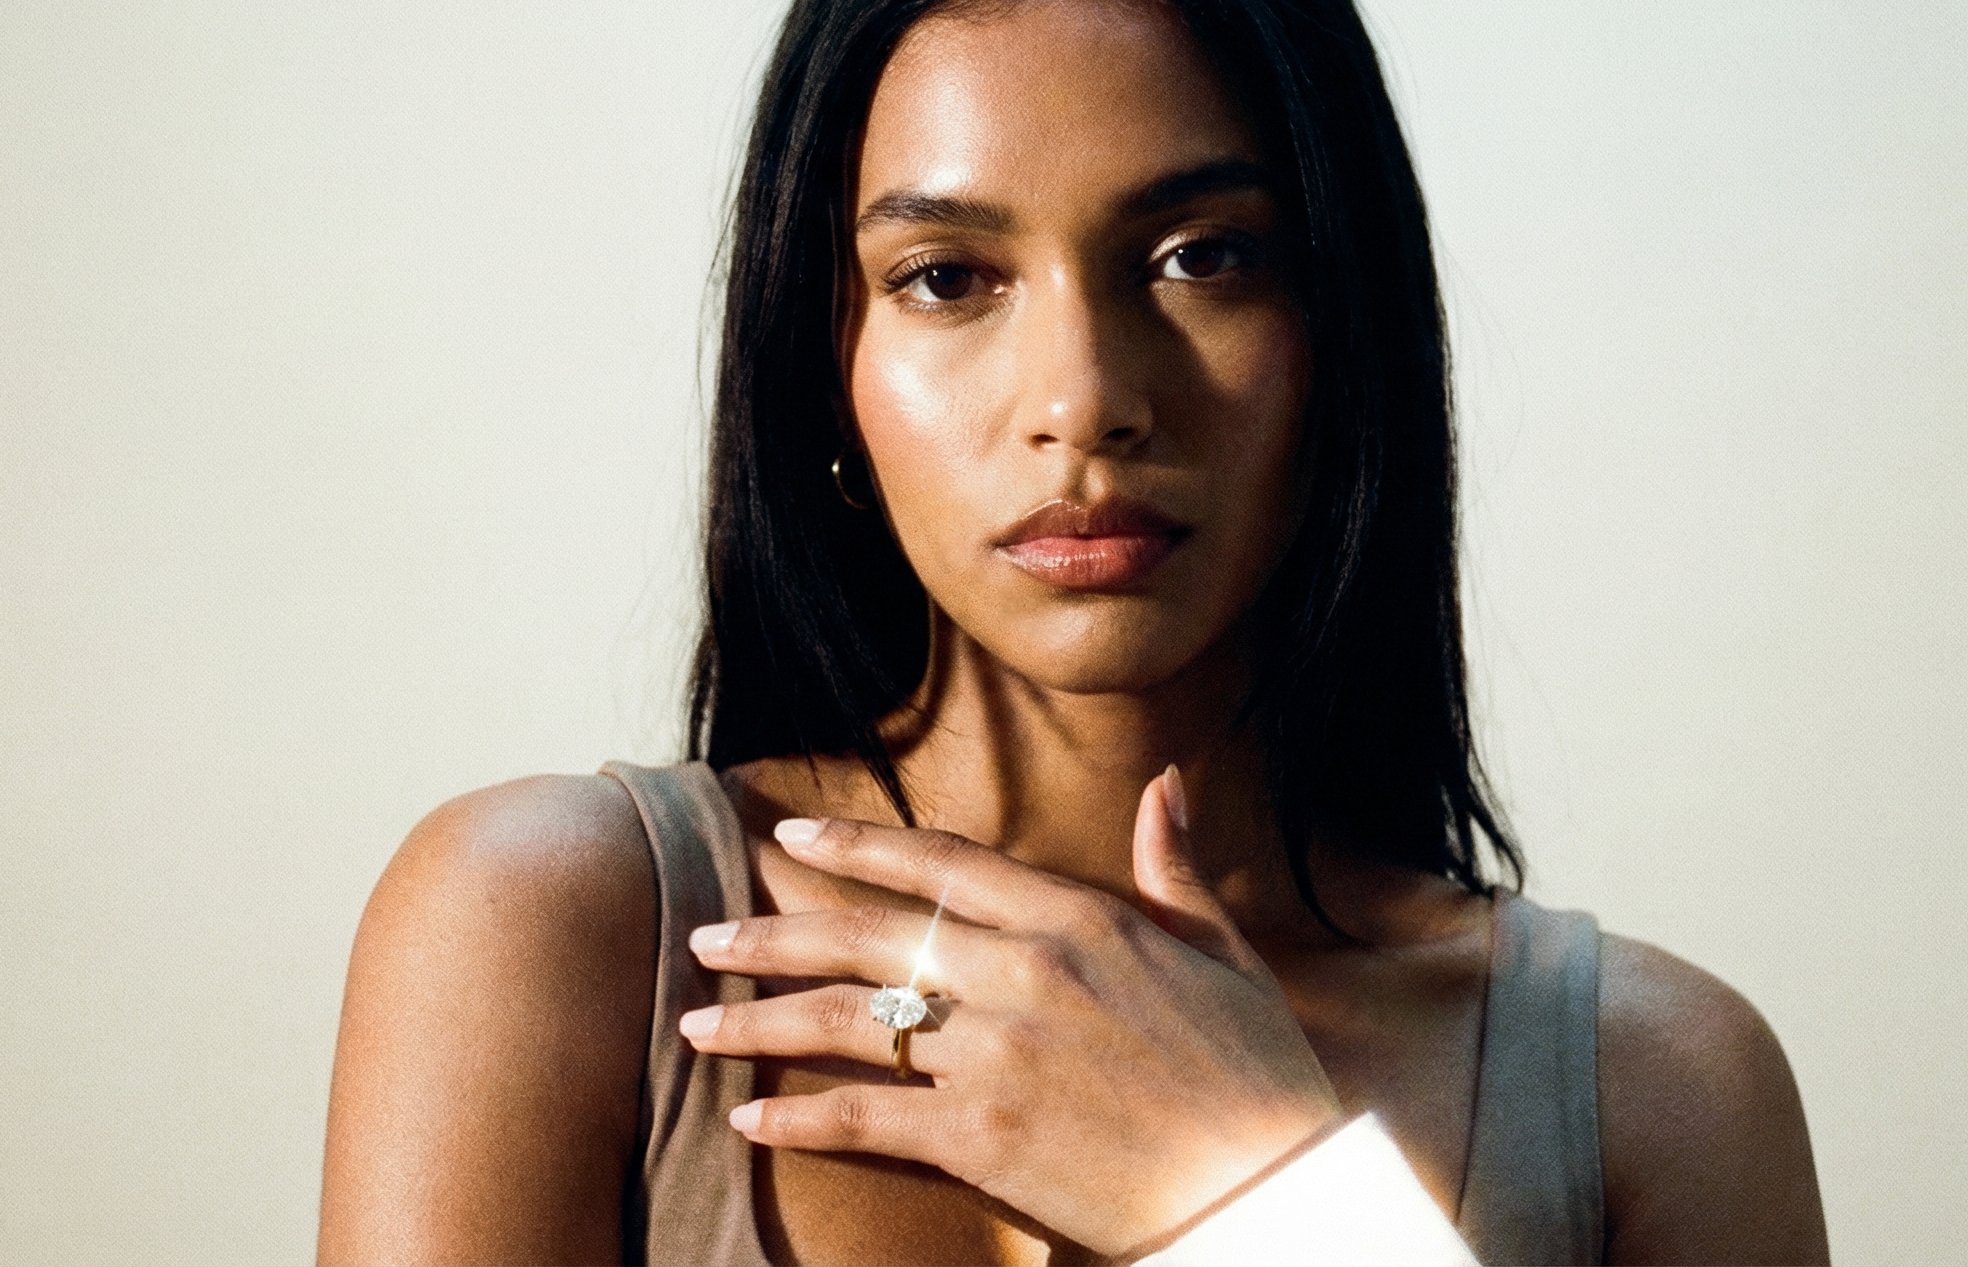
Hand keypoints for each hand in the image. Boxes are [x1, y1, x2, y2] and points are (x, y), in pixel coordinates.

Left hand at [680, 767, 1345, 1257]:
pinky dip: (801, 1119)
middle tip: (706, 937)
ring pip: (850, 1024)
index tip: (793, 838)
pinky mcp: (985, 1138)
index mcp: (1082, 920)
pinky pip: (868, 1120)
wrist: (1273, 1184)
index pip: (943, 864)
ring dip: (761, 1022)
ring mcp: (1000, 1055)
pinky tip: (750, 1119)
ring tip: (694, 1026)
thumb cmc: (1257, 1076)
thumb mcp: (1223, 955)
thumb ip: (1171, 869)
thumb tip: (1165, 782)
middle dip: (775, 935)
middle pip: (869, 938)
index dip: (860, 847)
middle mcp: (1027, 973)